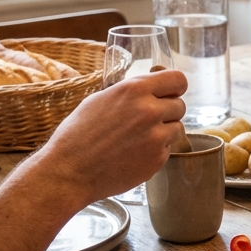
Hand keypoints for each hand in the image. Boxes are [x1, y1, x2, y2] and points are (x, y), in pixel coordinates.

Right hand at [23, 71, 187, 206]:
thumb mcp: (101, 99)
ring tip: (139, 138)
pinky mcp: (158, 159)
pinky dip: (157, 151)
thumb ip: (131, 92)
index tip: (171, 93)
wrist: (70, 171)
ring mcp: (156, 136)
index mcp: (134, 90)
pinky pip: (168, 149)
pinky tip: (135, 153)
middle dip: (167, 112)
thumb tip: (152, 87)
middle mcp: (149, 111)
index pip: (177, 80)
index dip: (175, 87)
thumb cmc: (78, 134)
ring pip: (177, 128)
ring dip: (165, 132)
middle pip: (180, 105)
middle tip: (148, 121)